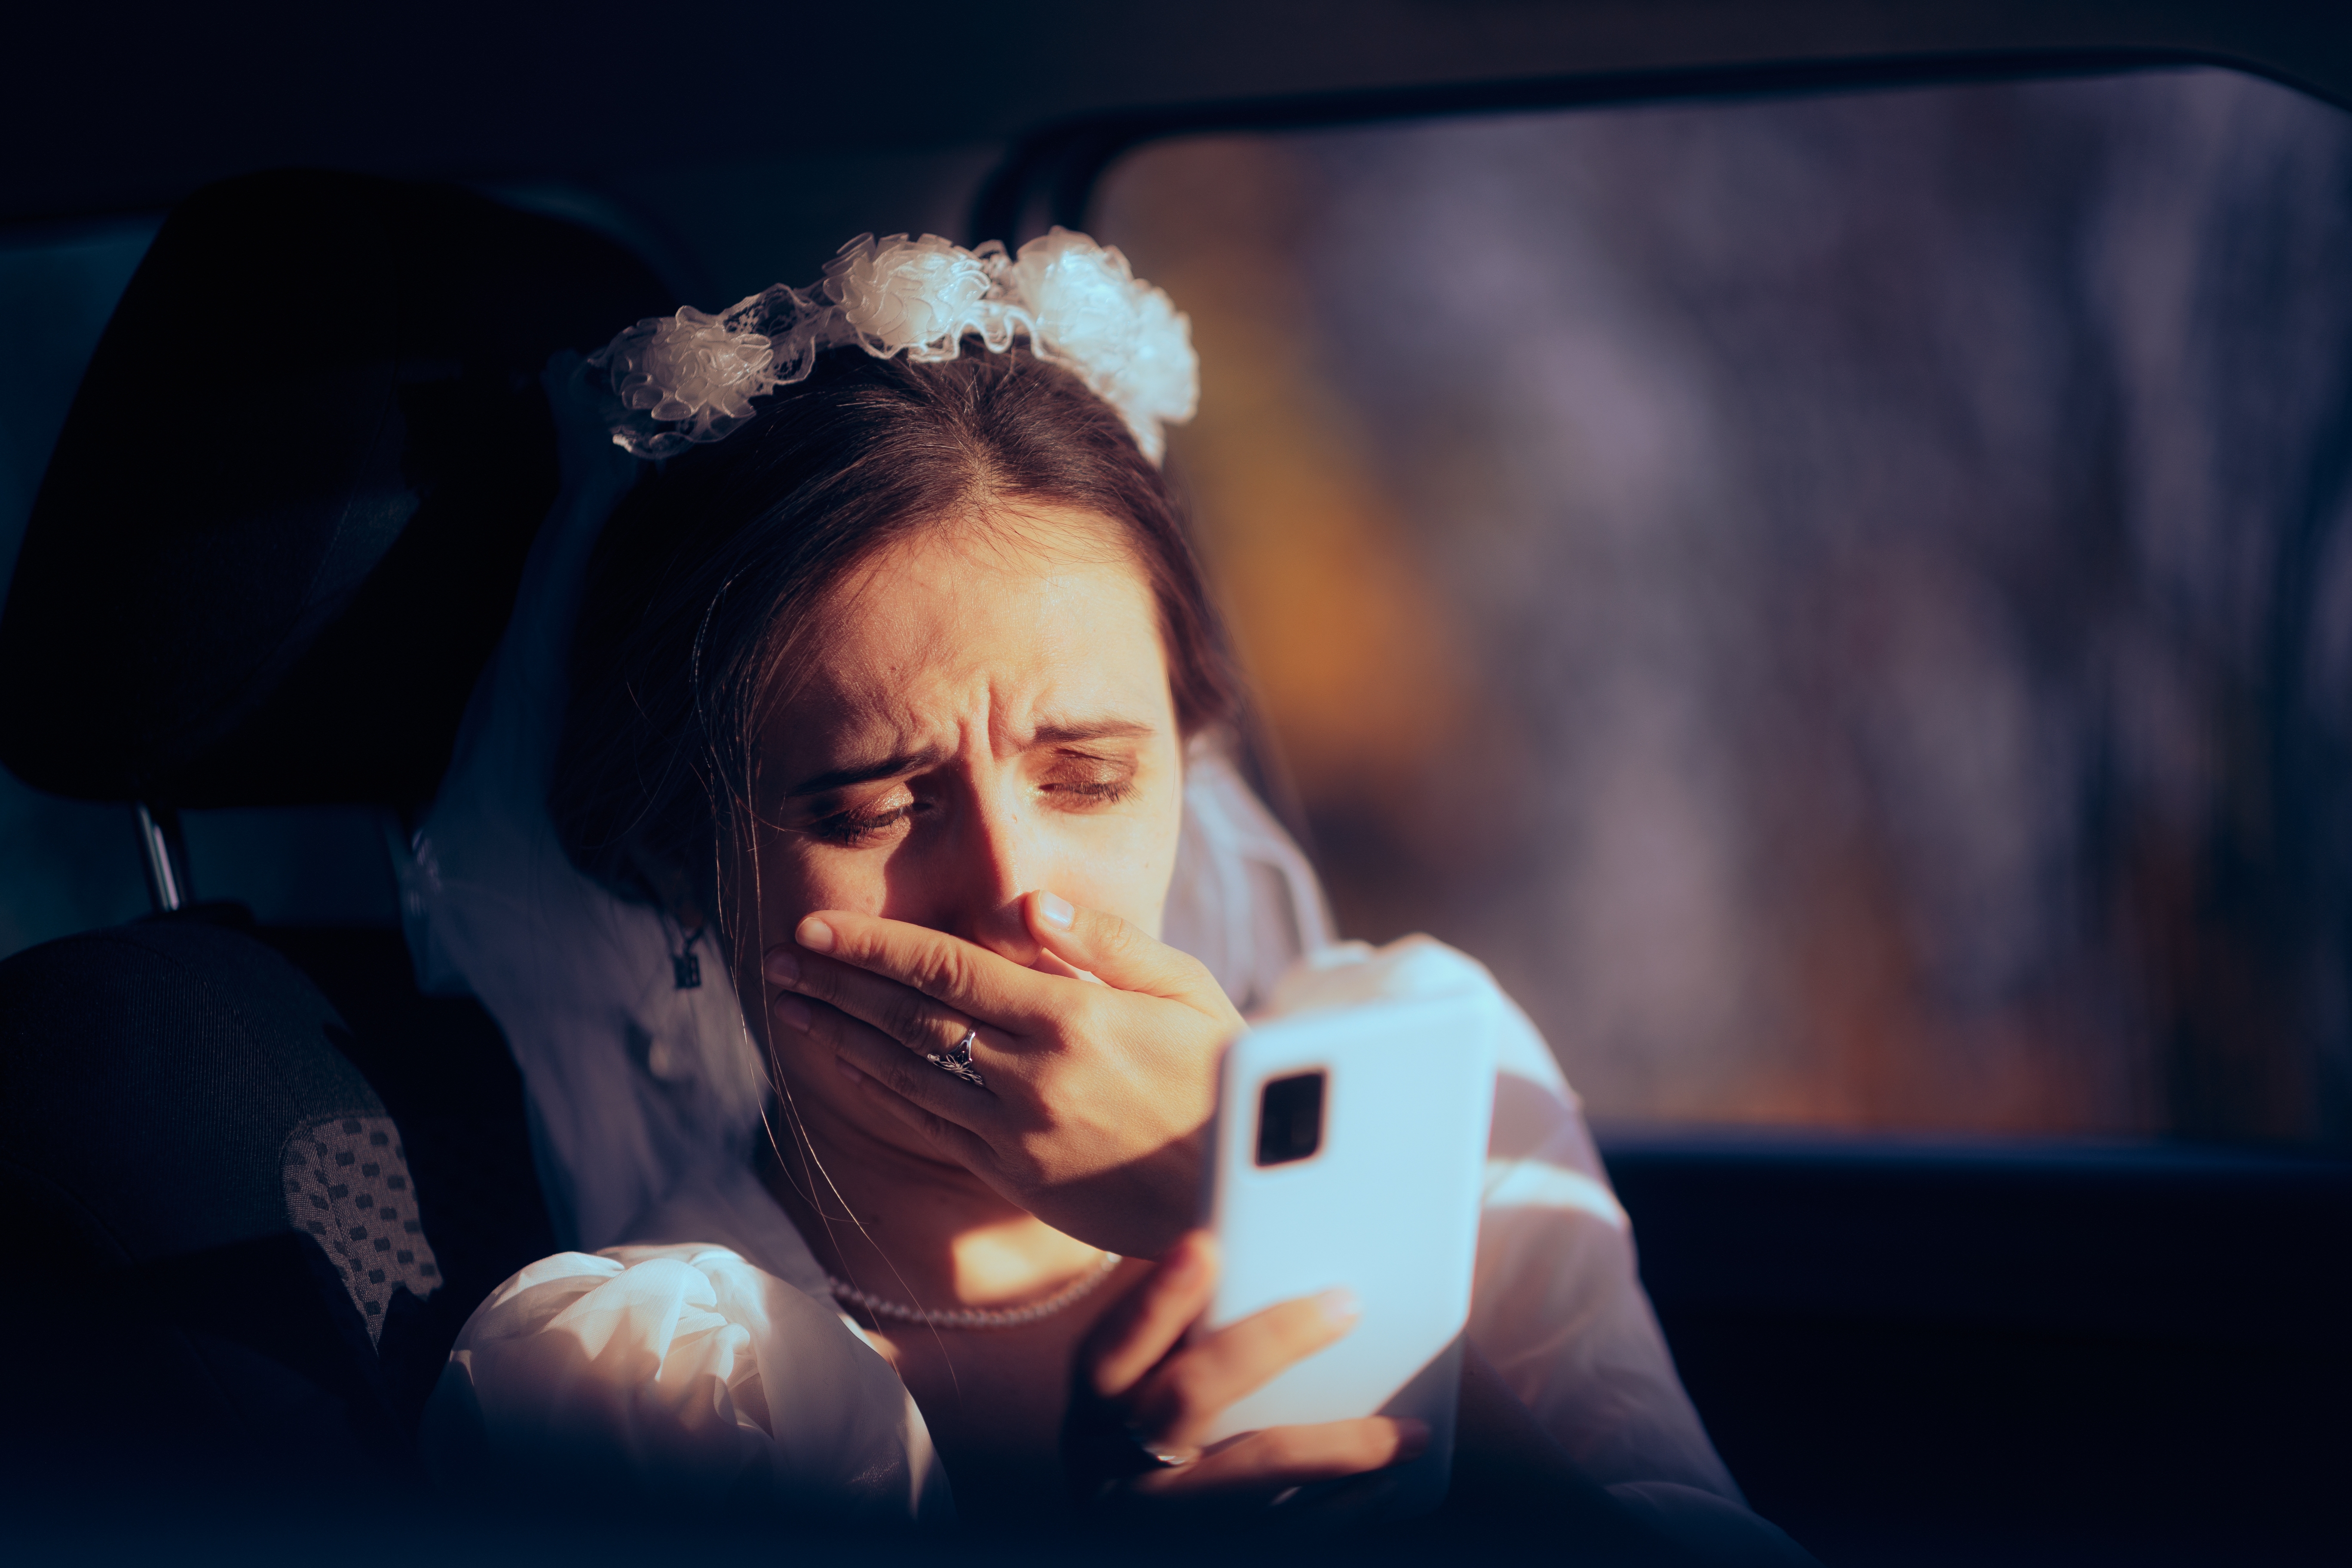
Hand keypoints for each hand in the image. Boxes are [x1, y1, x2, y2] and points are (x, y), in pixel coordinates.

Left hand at [764, 891, 1245, 1256]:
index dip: (874, 946)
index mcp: (1072, 1017)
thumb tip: (1027, 905)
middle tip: (782, 957)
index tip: (819, 926)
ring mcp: (1017, 1132)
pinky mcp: (1015, 1176)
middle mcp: (1032, 1075)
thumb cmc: (1225, 1075)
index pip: (947, 970)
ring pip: (907, 1072)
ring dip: (842, 1035)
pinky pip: (931, 1124)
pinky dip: (882, 1089)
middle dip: (839, 983)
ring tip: (794, 1005)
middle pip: (911, 1018)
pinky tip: (849, 1064)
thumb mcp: (1188, 988)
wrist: (1243, 1188)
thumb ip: (1106, 942)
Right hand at [1064, 1232, 1427, 1512]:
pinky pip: (1282, 1535)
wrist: (1135, 1524)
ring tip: (1412, 1432)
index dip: (1157, 1299)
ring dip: (1338, 1447)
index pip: (1113, 1347)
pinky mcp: (1208, 1553)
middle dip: (1268, 1342)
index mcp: (1094, 1406)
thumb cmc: (1152, 1425)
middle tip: (1347, 1304)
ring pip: (1251, 1474)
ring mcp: (1163, 1518)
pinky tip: (1385, 1487)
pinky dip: (1340, 1511)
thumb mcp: (1142, 1383)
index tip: (1205, 1247)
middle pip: (1188, 1395)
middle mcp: (1114, 1464)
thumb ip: (1180, 1333)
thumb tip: (1247, 1261)